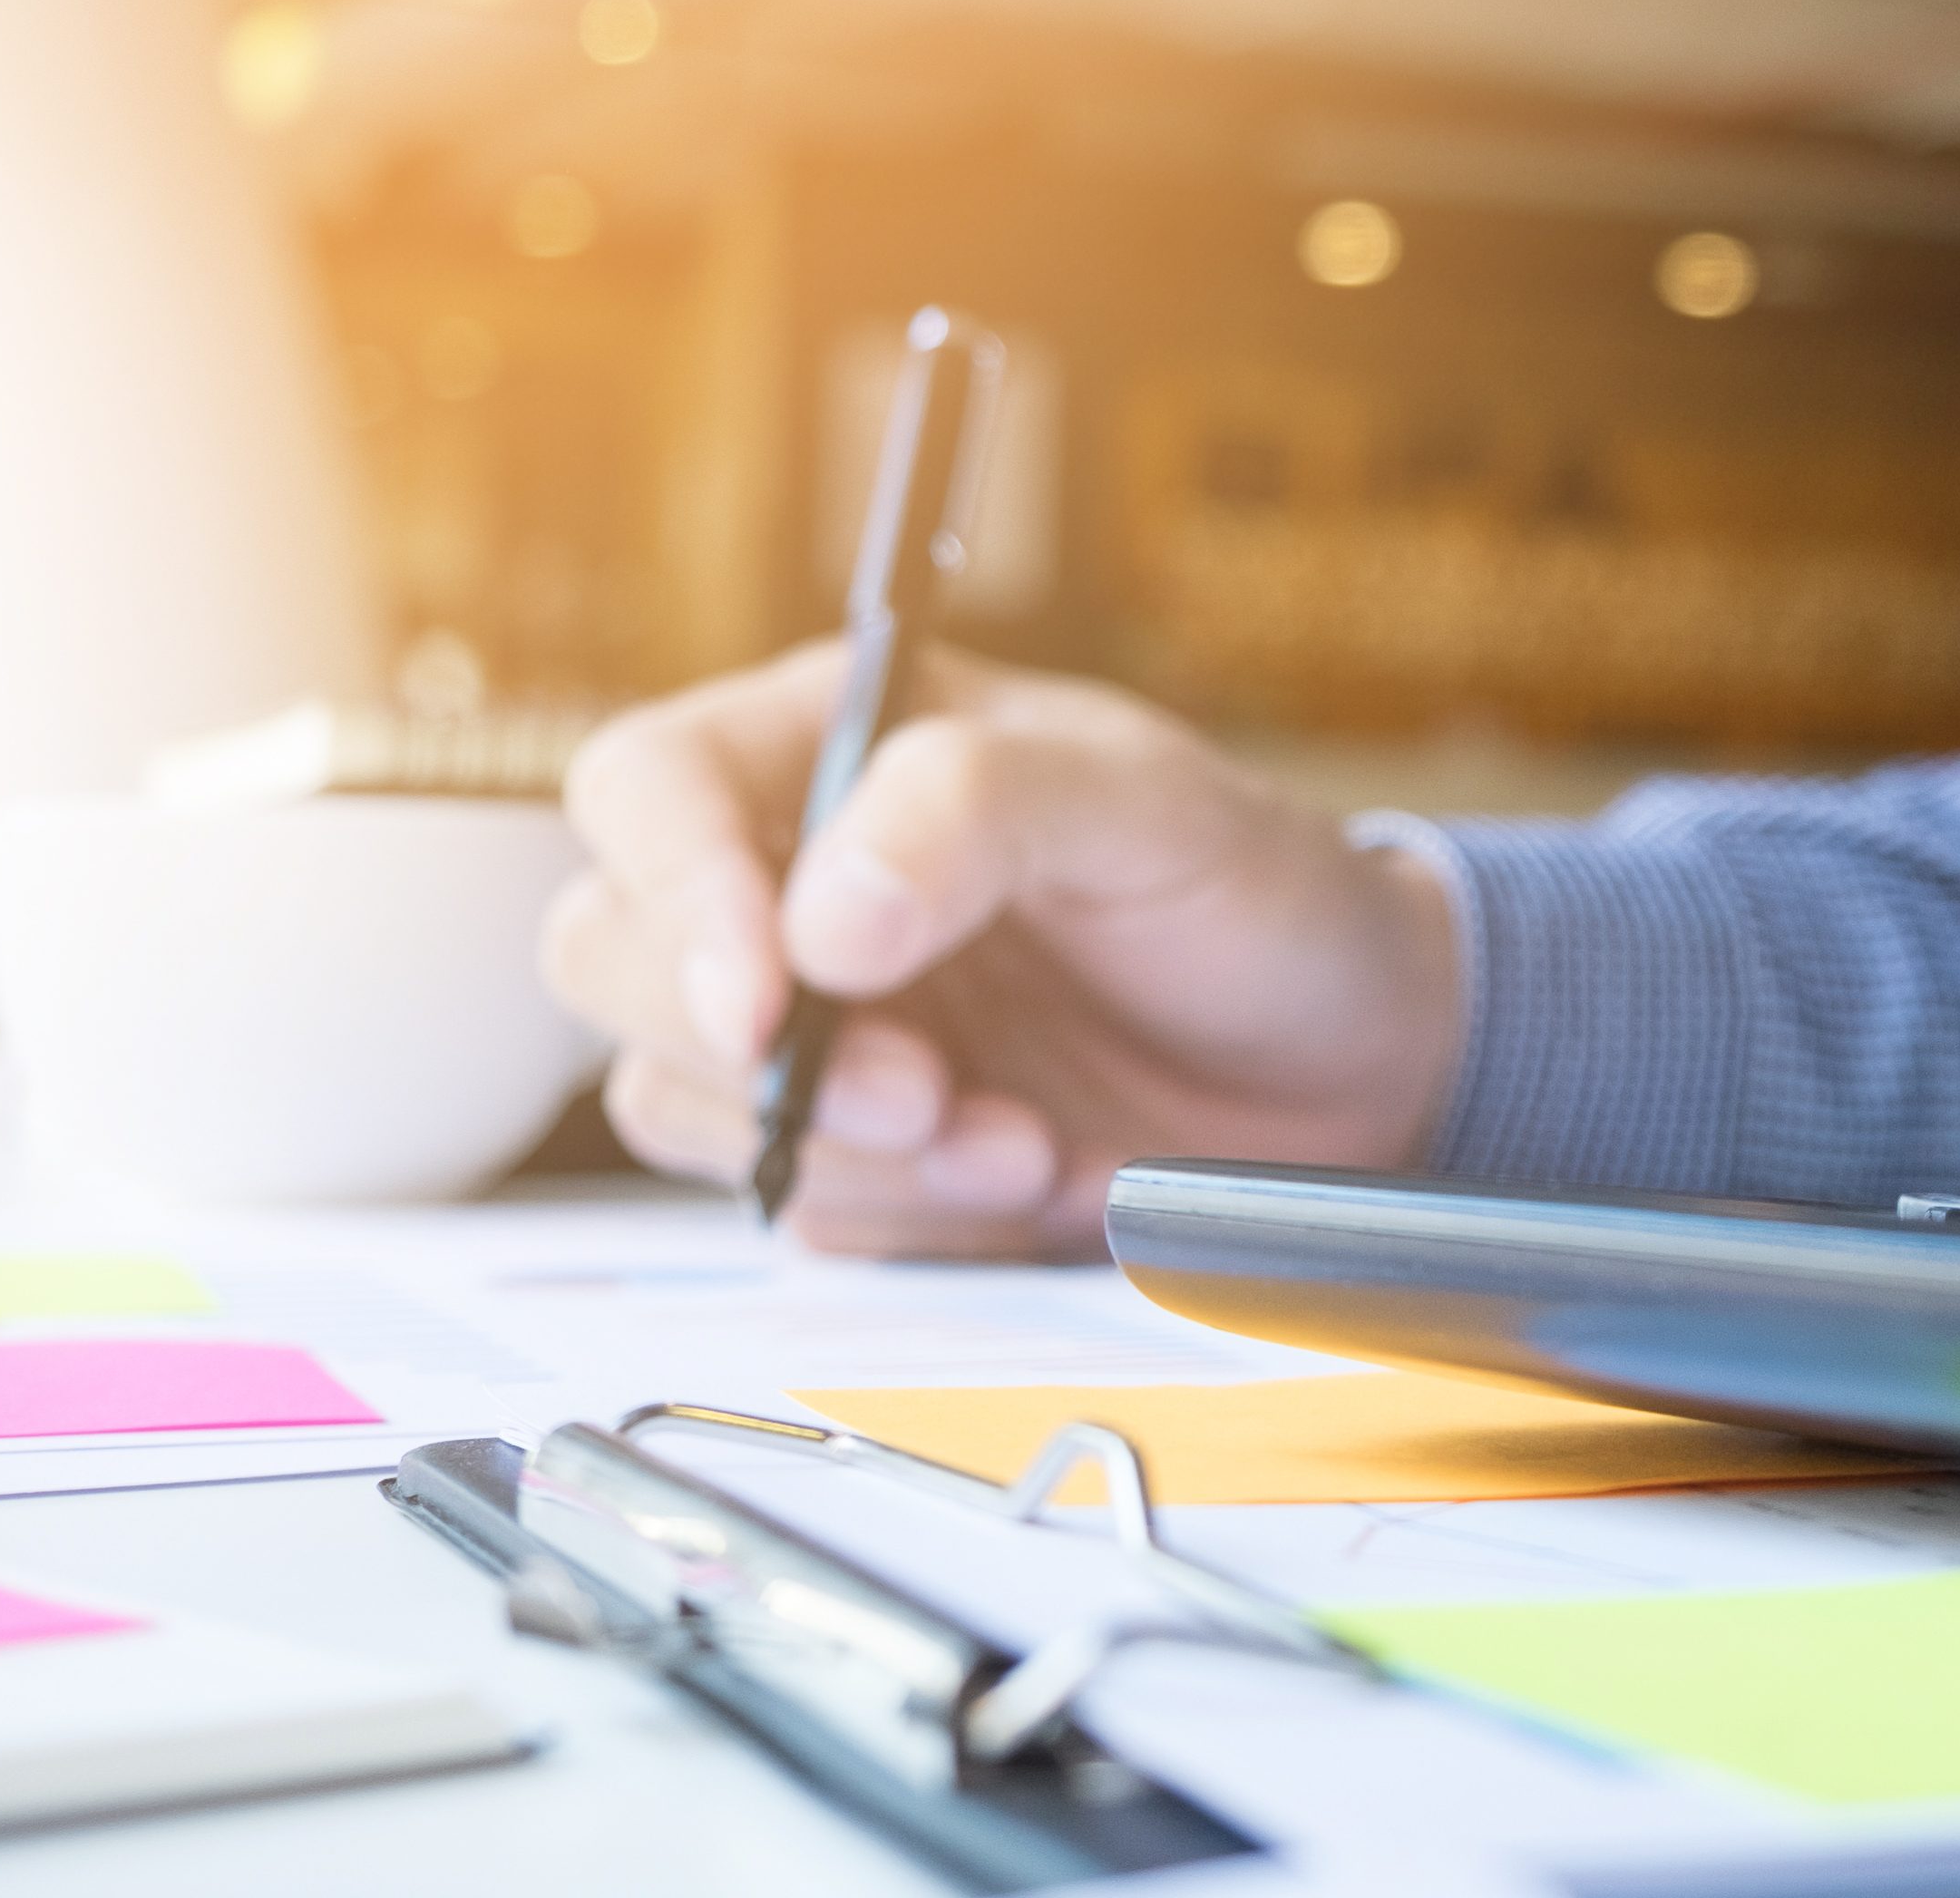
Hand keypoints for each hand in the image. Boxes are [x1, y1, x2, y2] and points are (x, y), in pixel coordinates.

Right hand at [541, 643, 1463, 1257]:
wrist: (1349, 1054)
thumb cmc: (1251, 893)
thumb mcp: (1148, 808)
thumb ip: (980, 812)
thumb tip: (816, 919)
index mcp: (832, 745)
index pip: (644, 791)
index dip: (672, 897)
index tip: (764, 1003)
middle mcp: (787, 879)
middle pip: (609, 957)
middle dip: (753, 1053)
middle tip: (924, 1093)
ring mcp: (808, 1020)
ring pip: (678, 1101)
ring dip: (843, 1151)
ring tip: (1023, 1142)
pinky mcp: (851, 1146)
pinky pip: (791, 1202)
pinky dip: (906, 1214)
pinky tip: (1042, 1173)